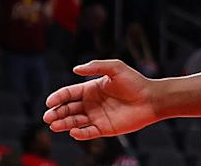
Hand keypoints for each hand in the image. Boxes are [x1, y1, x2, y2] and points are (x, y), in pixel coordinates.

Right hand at [43, 60, 158, 139]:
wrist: (152, 99)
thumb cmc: (135, 82)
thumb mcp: (116, 68)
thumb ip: (97, 66)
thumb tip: (75, 69)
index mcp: (91, 89)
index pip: (69, 93)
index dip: (58, 97)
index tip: (50, 102)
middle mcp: (91, 103)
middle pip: (68, 108)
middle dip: (56, 112)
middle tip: (48, 116)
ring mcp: (96, 116)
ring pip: (74, 122)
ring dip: (63, 123)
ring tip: (54, 124)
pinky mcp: (103, 129)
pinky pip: (87, 133)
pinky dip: (79, 134)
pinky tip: (73, 131)